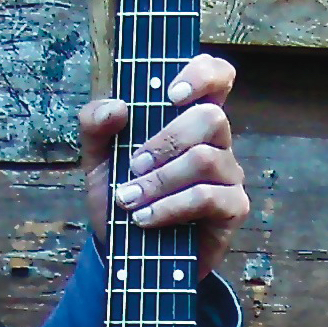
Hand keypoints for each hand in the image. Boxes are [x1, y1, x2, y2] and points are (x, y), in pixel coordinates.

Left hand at [79, 53, 249, 277]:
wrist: (124, 252)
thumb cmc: (120, 195)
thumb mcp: (96, 159)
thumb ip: (95, 125)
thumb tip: (116, 107)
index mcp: (187, 119)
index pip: (217, 77)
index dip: (203, 74)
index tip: (172, 94)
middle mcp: (215, 142)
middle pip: (211, 117)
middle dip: (165, 141)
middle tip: (133, 166)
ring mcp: (228, 175)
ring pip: (205, 159)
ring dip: (159, 180)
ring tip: (130, 199)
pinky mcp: (232, 209)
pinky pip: (207, 197)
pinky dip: (169, 207)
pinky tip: (145, 219)